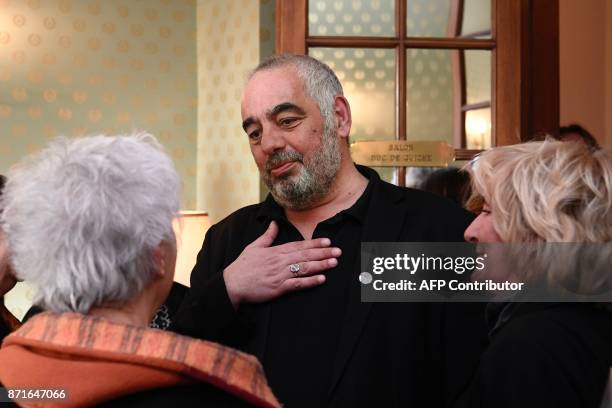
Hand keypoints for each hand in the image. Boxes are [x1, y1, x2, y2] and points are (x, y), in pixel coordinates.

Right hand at [223, 221, 340, 307]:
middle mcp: (280, 262)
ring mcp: (280, 275)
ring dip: (320, 265)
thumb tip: (274, 223)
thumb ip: (267, 236)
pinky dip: (310, 281)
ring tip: (334, 262)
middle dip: (323, 253)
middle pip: (305, 255)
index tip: (327, 241)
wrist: (232, 284)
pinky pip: (298, 284)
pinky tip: (322, 279)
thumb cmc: (242, 266)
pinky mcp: (279, 288)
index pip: (299, 245)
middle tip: (338, 251)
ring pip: (304, 268)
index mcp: (275, 251)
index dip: (314, 243)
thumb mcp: (254, 246)